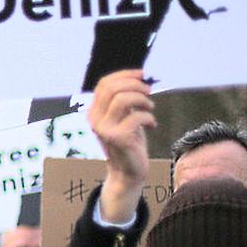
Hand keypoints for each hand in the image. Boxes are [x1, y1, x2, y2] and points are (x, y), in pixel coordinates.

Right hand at [88, 69, 155, 221]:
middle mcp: (95, 119)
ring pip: (122, 99)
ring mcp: (104, 129)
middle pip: (112, 88)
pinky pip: (136, 117)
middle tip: (149, 92)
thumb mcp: (124, 118)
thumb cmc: (130, 142)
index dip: (124, 75)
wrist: (128, 172)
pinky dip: (149, 118)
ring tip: (150, 108)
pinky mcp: (117, 138)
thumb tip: (139, 78)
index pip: (104, 84)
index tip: (142, 74)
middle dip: (134, 85)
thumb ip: (125, 101)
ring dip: (142, 100)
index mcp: (94, 112)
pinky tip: (152, 125)